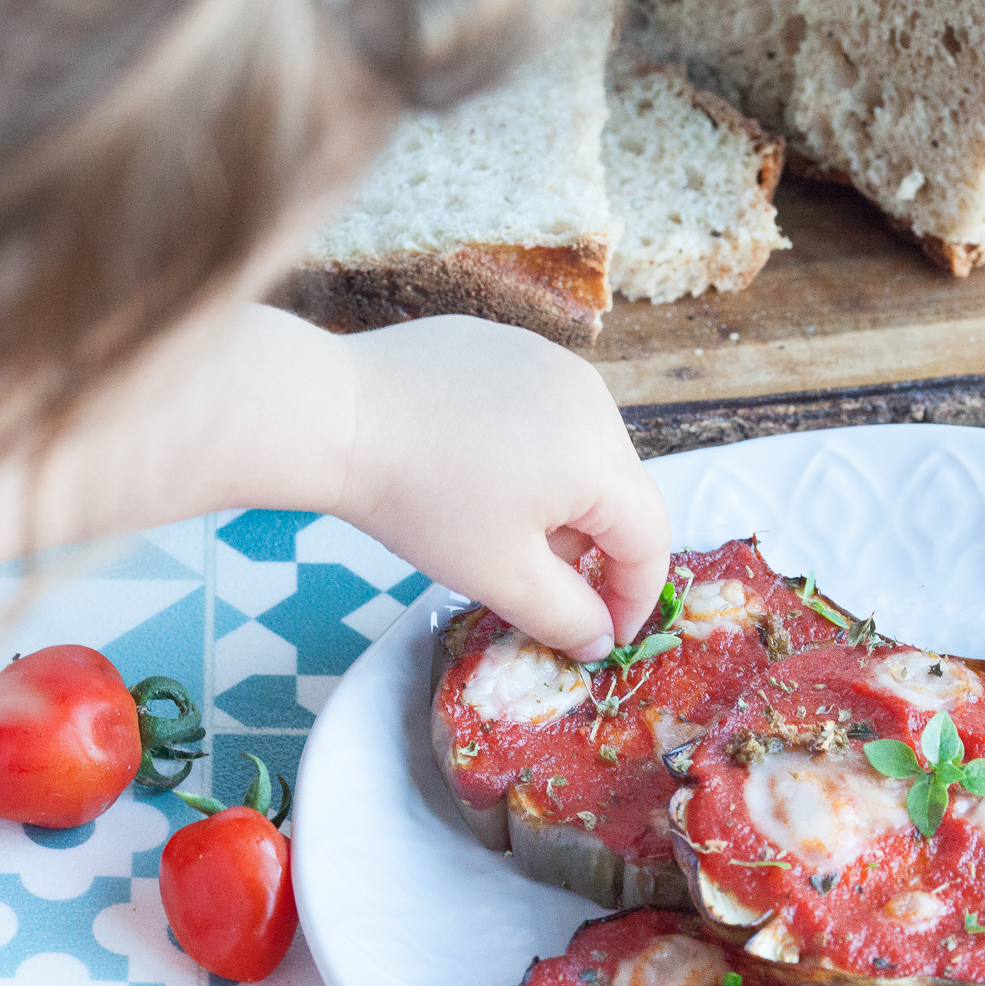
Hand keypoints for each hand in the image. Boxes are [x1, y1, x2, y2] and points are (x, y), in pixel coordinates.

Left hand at [332, 316, 669, 660]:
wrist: (335, 415)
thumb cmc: (422, 500)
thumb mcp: (500, 577)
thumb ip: (565, 617)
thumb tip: (600, 639)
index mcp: (601, 455)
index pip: (649, 538)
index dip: (633, 598)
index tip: (604, 636)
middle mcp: (590, 396)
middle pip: (617, 492)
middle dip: (586, 548)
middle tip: (531, 581)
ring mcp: (548, 361)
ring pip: (580, 451)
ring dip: (557, 500)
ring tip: (490, 521)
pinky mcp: (505, 346)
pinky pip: (540, 411)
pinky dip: (524, 452)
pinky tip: (468, 469)